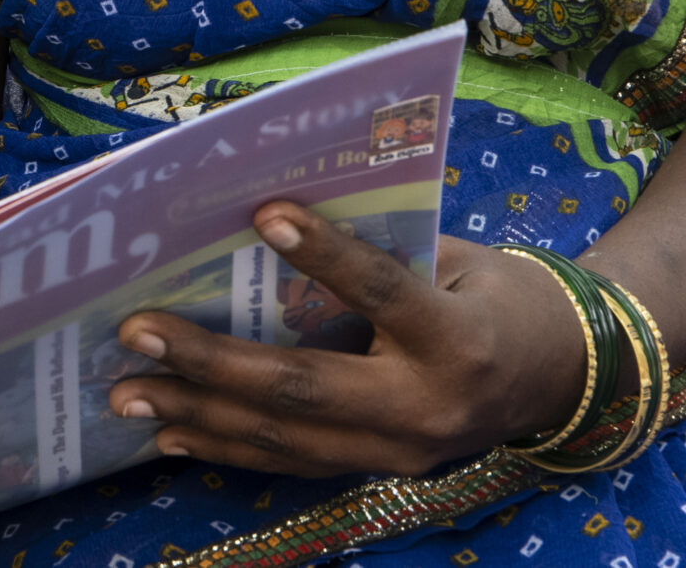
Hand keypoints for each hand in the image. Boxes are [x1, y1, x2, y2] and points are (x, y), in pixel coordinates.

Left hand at [107, 203, 589, 477]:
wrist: (558, 380)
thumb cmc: (495, 296)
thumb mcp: (457, 257)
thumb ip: (383, 245)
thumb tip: (271, 217)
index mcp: (457, 337)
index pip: (385, 292)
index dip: (327, 254)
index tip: (263, 213)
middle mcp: (427, 407)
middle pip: (306, 388)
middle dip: (212, 362)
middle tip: (138, 331)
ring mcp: (400, 453)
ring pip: (285, 438)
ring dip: (198, 413)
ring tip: (127, 392)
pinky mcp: (379, 472)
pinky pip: (291, 462)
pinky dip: (225, 446)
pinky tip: (170, 431)